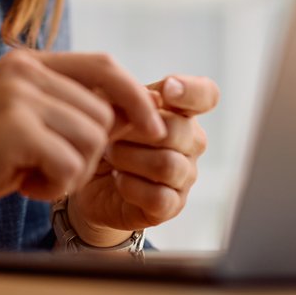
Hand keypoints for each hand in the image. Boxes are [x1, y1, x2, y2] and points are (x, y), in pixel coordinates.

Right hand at [0, 50, 166, 217]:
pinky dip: (55, 187)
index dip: (135, 96)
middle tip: (50, 172)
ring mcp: (20, 96)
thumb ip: (60, 108)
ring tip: (33, 178)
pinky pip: (69, 164)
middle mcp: (26, 70)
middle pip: (102, 112)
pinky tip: (24, 186)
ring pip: (91, 140)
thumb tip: (123, 118)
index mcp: (28, 63)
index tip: (152, 126)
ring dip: (72, 173)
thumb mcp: (16, 117)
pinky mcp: (15, 129)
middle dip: (90, 154)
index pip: (103, 66)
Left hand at [66, 74, 218, 244]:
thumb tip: (155, 98)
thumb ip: (131, 97)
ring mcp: (185, 175)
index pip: (205, 95)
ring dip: (129, 158)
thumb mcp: (110, 107)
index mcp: (181, 110)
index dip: (191, 90)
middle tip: (111, 133)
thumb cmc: (107, 134)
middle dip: (134, 131)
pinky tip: (118, 179)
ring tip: (110, 155)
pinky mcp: (172, 206)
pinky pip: (158, 196)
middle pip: (177, 130)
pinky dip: (131, 186)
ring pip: (167, 165)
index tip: (167, 88)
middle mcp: (191, 142)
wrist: (89, 175)